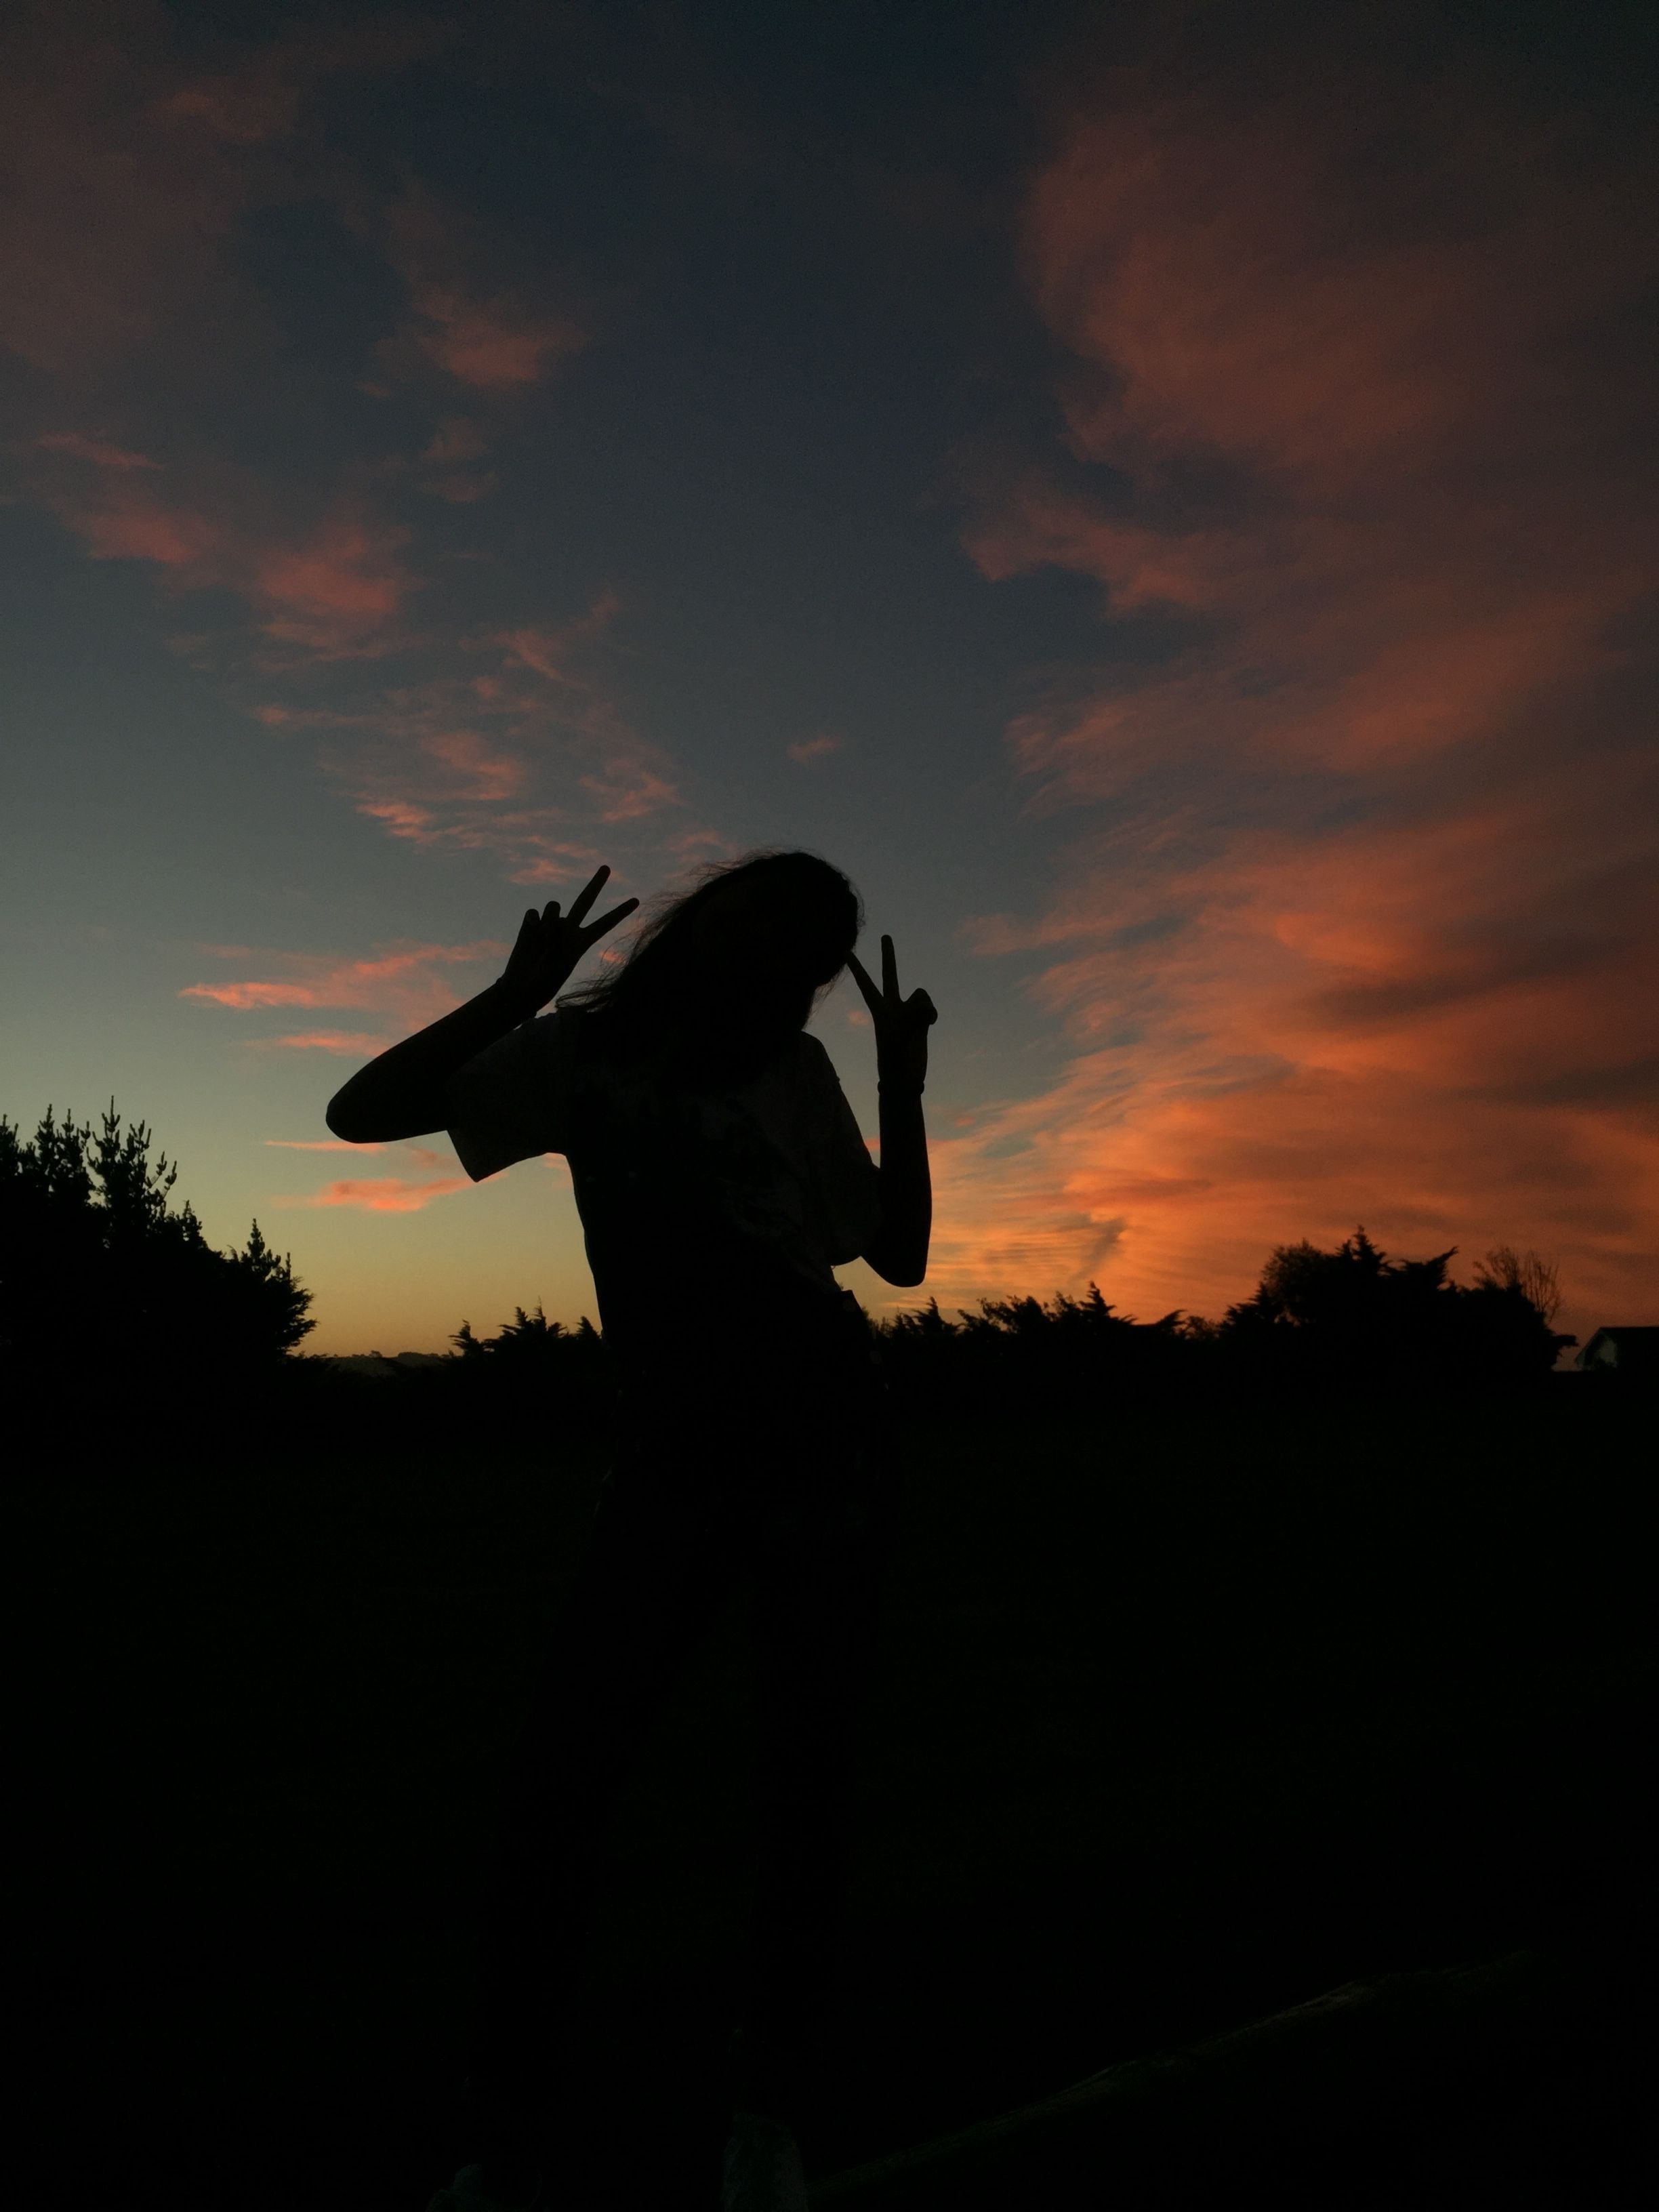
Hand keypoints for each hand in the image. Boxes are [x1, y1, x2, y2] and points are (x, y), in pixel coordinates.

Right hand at [498, 865, 638, 1015]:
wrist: (521, 988)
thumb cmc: (544, 980)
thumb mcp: (556, 962)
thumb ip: (558, 939)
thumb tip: (554, 919)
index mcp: (581, 942)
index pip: (605, 923)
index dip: (619, 912)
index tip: (636, 901)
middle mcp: (568, 929)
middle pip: (584, 901)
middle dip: (596, 884)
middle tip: (607, 867)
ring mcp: (549, 925)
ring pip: (554, 906)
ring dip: (548, 920)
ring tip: (542, 942)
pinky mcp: (531, 923)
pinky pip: (534, 912)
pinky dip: (532, 921)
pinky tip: (530, 932)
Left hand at [847, 933, 936, 1093]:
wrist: (905, 1078)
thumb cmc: (895, 1059)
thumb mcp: (899, 1034)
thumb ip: (912, 1013)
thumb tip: (925, 1004)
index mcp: (879, 1009)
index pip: (865, 983)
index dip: (856, 967)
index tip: (844, 950)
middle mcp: (892, 1006)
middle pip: (889, 975)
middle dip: (888, 956)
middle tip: (885, 935)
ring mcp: (908, 1012)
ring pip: (921, 994)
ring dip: (925, 1006)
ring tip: (922, 1023)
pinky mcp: (922, 1020)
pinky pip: (930, 1006)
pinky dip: (932, 1014)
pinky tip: (929, 1025)